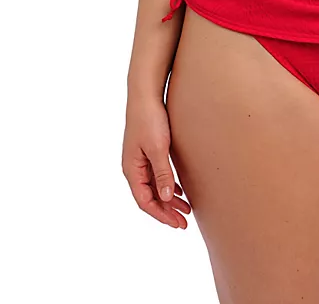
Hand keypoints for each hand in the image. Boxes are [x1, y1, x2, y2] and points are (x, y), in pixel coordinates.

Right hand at [122, 96, 191, 228]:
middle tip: (184, 222)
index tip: (178, 223)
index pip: (145, 201)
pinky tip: (179, 190)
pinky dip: (167, 185)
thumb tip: (166, 198)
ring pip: (154, 187)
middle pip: (149, 197)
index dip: (161, 215)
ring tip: (186, 209)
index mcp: (132, 169)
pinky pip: (156, 175)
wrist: (146, 94)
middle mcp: (133, 167)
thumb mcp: (158, 148)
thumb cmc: (150, 119)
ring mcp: (140, 159)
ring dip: (168, 199)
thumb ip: (162, 173)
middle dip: (166, 211)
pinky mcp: (148, 150)